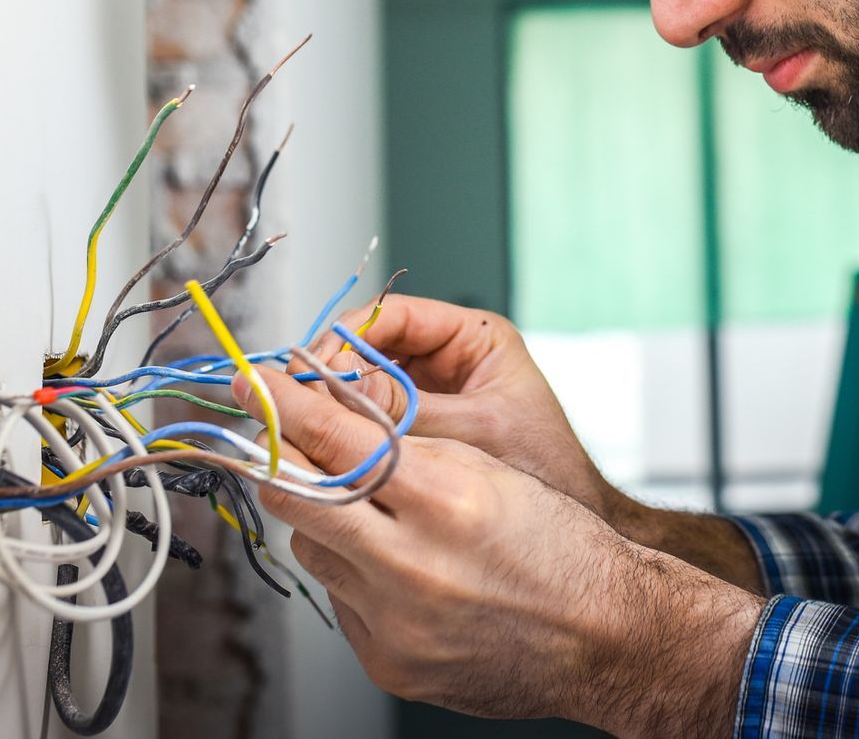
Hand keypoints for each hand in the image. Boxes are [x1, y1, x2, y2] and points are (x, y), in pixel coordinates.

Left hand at [235, 366, 763, 734]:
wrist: (606, 638)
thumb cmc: (561, 544)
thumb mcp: (490, 468)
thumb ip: (408, 444)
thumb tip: (328, 417)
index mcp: (447, 499)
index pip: (338, 438)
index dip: (288, 404)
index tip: (255, 381)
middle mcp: (413, 564)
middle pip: (301, 496)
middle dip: (280, 457)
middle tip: (273, 432)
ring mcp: (395, 621)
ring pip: (315, 548)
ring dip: (325, 518)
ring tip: (371, 509)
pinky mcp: (389, 662)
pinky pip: (339, 600)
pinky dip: (353, 573)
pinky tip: (395, 565)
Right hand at [309, 295, 618, 516]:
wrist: (566, 543)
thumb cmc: (545, 472)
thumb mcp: (473, 434)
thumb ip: (404, 413)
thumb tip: (328, 395)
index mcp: (472, 337)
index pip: (389, 316)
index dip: (342, 340)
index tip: (309, 370)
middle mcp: (446, 358)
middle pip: (365, 350)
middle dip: (327, 376)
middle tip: (292, 407)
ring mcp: (428, 395)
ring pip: (359, 389)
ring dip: (331, 410)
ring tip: (303, 434)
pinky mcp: (415, 434)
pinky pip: (367, 426)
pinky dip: (344, 439)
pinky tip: (325, 457)